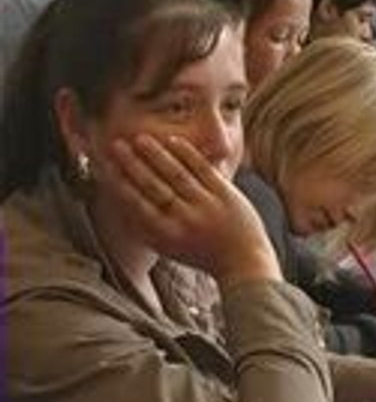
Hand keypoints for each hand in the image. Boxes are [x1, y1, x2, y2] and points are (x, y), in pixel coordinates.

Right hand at [105, 134, 280, 286]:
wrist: (244, 262)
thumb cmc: (202, 254)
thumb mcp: (169, 248)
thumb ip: (146, 228)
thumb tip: (120, 204)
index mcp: (166, 236)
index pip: (136, 203)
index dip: (118, 182)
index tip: (104, 165)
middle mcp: (184, 221)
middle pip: (152, 186)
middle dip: (131, 163)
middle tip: (115, 145)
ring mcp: (206, 206)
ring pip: (176, 174)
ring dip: (156, 154)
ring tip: (139, 139)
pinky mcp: (226, 195)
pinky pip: (202, 169)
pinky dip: (186, 154)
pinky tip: (172, 141)